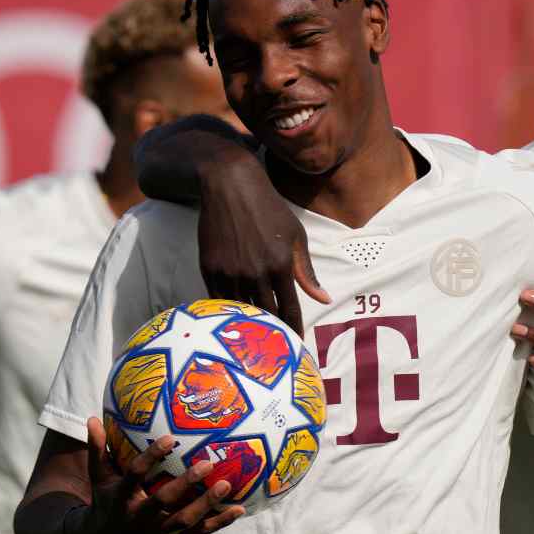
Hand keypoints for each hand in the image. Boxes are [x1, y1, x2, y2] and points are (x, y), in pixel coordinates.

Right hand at [73, 417, 243, 533]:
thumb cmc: (104, 500)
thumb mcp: (97, 477)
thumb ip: (97, 448)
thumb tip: (92, 418)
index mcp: (120, 497)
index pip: (135, 475)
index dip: (151, 457)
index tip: (169, 438)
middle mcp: (138, 516)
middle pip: (163, 500)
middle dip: (185, 484)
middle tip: (207, 463)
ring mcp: (156, 531)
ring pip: (184, 520)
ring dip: (207, 504)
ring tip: (228, 484)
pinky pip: (198, 532)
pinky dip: (219, 523)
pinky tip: (240, 509)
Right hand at [197, 160, 330, 334]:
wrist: (229, 186)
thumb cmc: (269, 210)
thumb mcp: (295, 236)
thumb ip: (307, 271)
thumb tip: (324, 298)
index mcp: (281, 265)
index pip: (289, 309)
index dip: (293, 329)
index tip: (295, 344)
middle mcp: (255, 273)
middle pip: (265, 314)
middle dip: (272, 331)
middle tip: (275, 347)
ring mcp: (230, 272)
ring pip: (240, 310)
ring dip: (248, 324)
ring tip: (254, 338)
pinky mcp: (209, 268)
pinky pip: (218, 300)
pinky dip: (227, 311)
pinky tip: (232, 319)